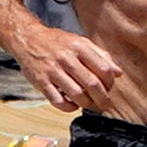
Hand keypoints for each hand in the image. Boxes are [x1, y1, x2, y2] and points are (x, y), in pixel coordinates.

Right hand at [10, 21, 130, 115]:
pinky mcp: (41, 82)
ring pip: (76, 95)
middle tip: (105, 104)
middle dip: (102, 99)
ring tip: (89, 105)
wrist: (28, 39)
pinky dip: (69, 108)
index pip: (104, 69)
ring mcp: (53, 71)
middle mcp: (67, 58)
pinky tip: (72, 105)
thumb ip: (101, 56)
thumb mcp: (81, 42)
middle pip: (92, 84)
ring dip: (86, 104)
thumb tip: (118, 73)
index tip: (109, 88)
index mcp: (80, 47)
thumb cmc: (57, 42)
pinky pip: (58, 101)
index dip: (110, 83)